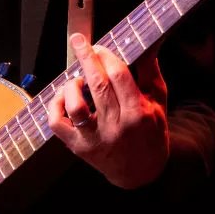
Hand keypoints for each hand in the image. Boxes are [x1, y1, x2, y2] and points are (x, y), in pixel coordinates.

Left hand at [48, 33, 168, 187]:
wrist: (142, 172)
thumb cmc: (150, 132)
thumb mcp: (158, 102)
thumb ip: (150, 72)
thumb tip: (146, 44)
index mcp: (138, 113)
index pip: (119, 76)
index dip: (106, 56)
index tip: (99, 46)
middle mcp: (116, 127)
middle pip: (97, 85)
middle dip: (86, 58)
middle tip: (79, 41)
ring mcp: (95, 139)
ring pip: (76, 106)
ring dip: (72, 86)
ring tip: (77, 81)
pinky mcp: (78, 148)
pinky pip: (57, 124)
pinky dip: (55, 105)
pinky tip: (64, 97)